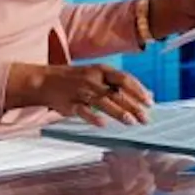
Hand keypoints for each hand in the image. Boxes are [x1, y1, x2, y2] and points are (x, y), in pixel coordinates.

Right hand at [7, 63, 152, 126]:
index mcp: (101, 70)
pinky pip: (82, 111)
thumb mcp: (98, 75)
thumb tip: (148, 94)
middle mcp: (92, 79)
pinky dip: (92, 117)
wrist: (44, 81)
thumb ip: (120, 85)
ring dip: (117, 112)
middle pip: (116, 92)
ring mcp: (80, 91)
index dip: (138, 90)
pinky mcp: (69, 104)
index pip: (124, 79)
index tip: (150, 102)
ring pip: (102, 102)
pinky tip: (103, 124)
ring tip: (131, 122)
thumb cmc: (76, 79)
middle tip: (145, 118)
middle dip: (132, 106)